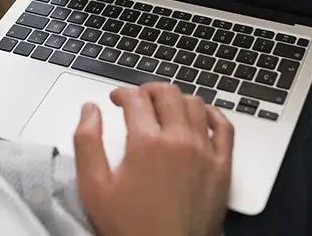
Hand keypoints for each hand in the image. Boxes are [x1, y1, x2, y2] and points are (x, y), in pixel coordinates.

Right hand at [74, 83, 233, 235]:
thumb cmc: (131, 228)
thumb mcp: (94, 187)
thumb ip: (86, 142)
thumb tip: (89, 109)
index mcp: (146, 143)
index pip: (135, 97)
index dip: (122, 93)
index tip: (116, 100)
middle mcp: (178, 141)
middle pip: (166, 92)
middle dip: (148, 90)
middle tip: (138, 100)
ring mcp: (204, 152)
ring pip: (194, 103)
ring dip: (176, 99)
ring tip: (164, 108)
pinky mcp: (222, 167)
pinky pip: (224, 127)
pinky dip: (212, 114)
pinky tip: (199, 116)